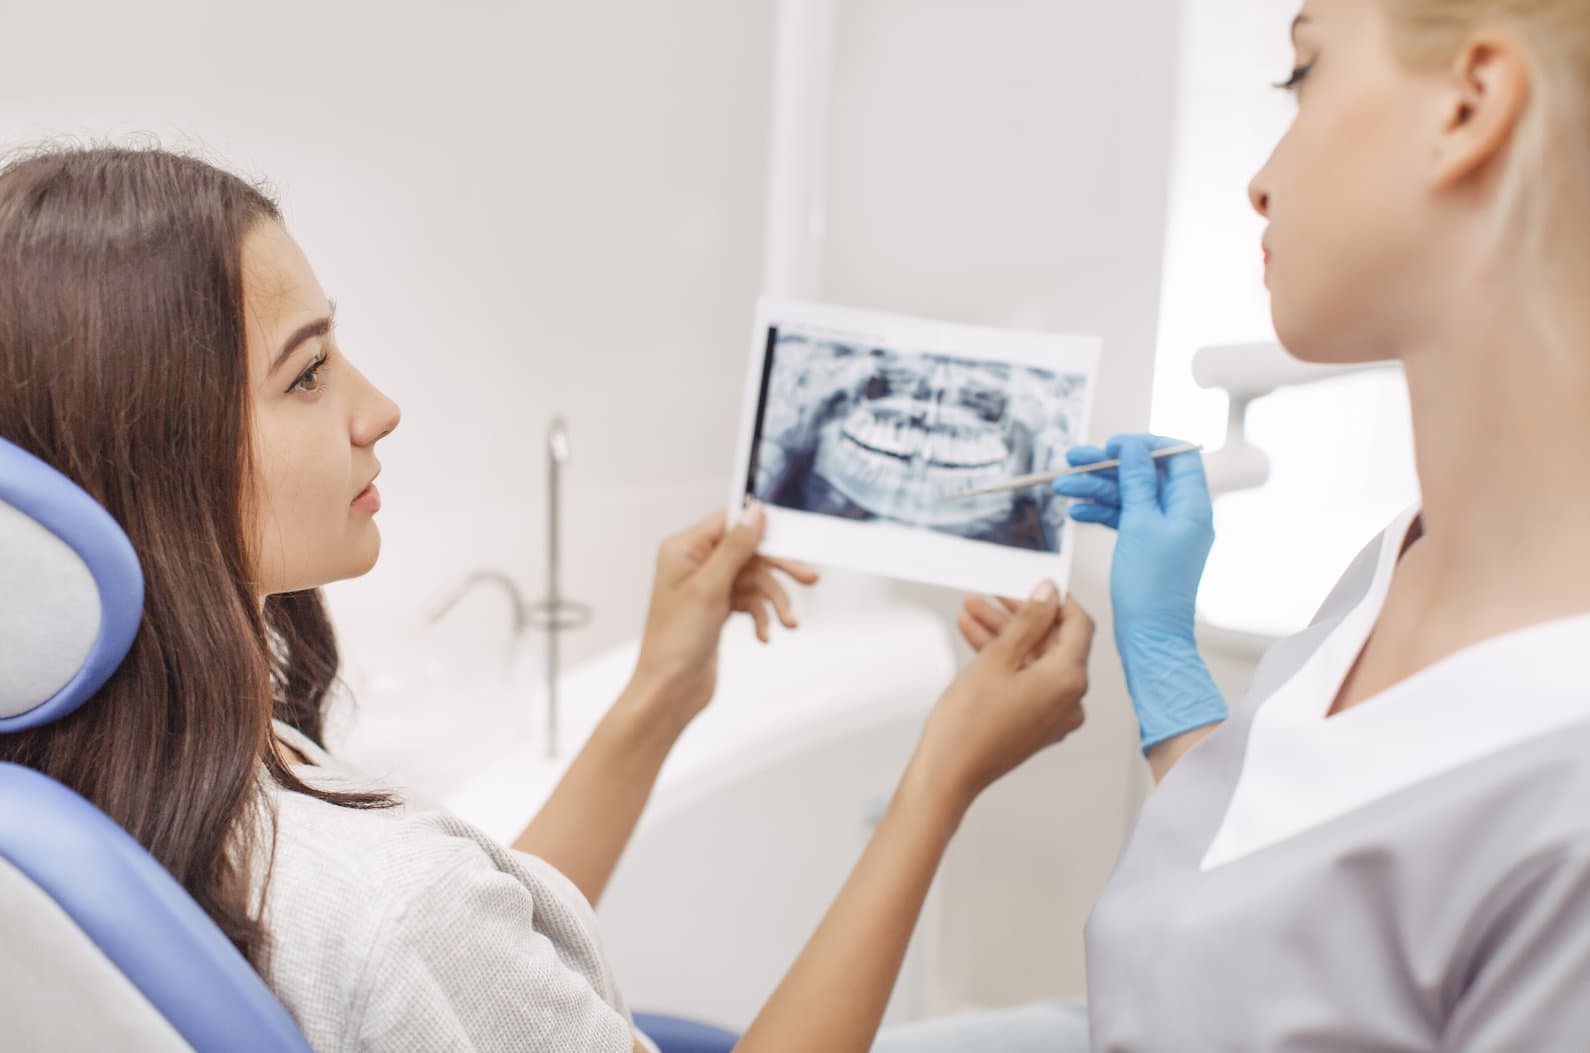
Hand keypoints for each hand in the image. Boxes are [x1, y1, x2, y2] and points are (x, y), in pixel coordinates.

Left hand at [629, 502, 818, 729]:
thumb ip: (735, 548)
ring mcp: (707, 588)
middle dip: (778, 570)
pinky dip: (761, 616)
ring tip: (788, 622)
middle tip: (808, 579)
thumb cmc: (675, 641)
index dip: (762, 529)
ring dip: (772, 601)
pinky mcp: (718, 609)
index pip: (730, 523)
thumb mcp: (709, 587)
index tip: (793, 536)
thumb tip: (754, 512)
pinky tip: (765, 635)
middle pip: (748, 553)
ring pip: (754, 580)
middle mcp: (695, 564)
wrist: (670, 691)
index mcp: (684, 550)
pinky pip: (750, 601)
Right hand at [915, 581, 1093, 808]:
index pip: (1078, 624)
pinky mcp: (1036, 725)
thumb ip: (1028, 620)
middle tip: (990, 598)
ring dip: (1006, 636)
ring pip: (1035, 661)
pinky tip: (976, 641)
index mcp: (1069, 680)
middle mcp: (1070, 699)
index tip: (1033, 586)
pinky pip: (1028, 682)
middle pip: (1053, 643)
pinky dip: (1006, 662)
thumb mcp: (998, 658)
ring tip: (971, 614)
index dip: (1055, 600)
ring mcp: (1054, 715)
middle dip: (1019, 617)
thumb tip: (1048, 594)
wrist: (948, 772)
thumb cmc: (968, 724)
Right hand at [1052, 434, 1226, 749]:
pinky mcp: (1147, 548)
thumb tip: (1133, 449)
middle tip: (1074, 459)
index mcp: (1192, 505)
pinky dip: (1101, 513)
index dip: (1145, 445)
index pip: (1177, 456)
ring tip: (1062, 487)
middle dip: (1108, 467)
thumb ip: (1136, 481)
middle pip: (1146, 475)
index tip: (1113, 444)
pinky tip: (1076, 513)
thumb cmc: (1151, 585)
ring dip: (1097, 490)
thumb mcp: (1140, 523)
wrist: (1149, 635)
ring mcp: (1164, 532)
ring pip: (1129, 497)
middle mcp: (1182, 515)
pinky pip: (1124, 519)